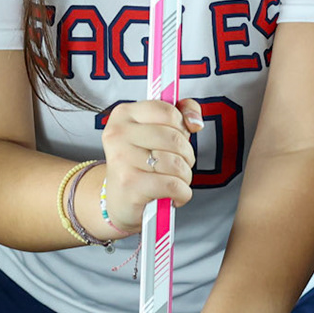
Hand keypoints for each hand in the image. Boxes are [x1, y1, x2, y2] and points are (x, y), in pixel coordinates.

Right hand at [98, 97, 202, 234]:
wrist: (119, 200)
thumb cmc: (140, 163)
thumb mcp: (157, 131)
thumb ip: (181, 114)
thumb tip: (195, 121)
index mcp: (124, 114)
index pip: (168, 111)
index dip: (181, 128)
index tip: (178, 139)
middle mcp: (119, 133)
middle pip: (174, 138)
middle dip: (187, 155)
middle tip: (178, 165)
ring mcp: (122, 158)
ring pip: (176, 163)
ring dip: (185, 176)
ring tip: (174, 180)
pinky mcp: (129, 184)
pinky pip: (173, 185)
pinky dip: (182, 193)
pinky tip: (174, 195)